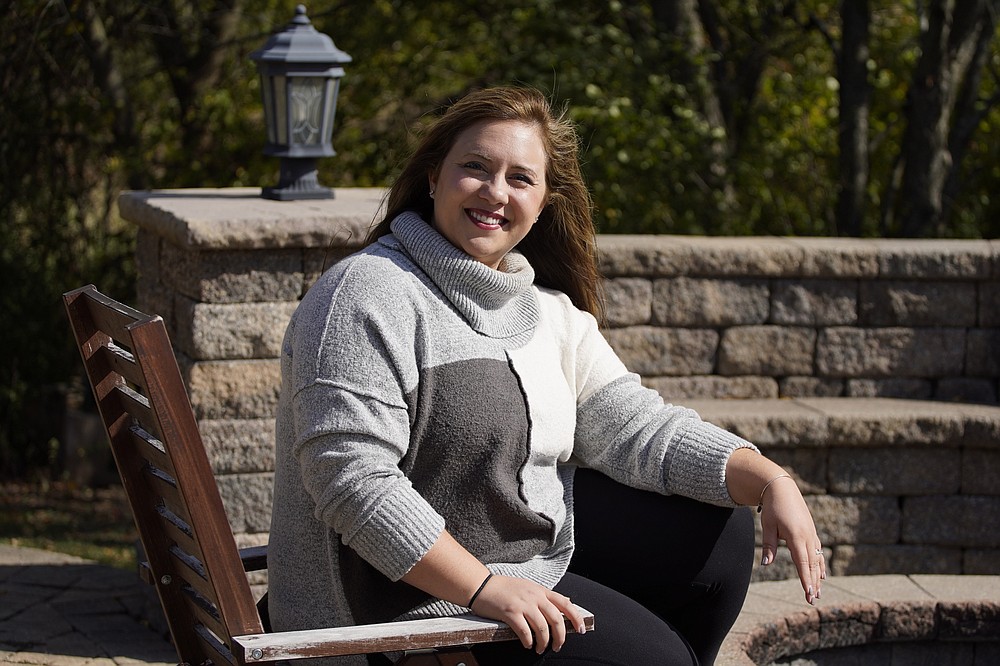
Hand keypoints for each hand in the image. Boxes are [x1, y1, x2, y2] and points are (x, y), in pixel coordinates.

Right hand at [471, 575, 586, 652]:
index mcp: (540, 590)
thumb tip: (561, 606)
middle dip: (560, 637)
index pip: (565, 603)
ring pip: (542, 628)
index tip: (581, 630)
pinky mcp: (510, 613)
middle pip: (556, 619)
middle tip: (557, 646)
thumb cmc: (504, 588)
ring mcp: (522, 604)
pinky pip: (525, 632)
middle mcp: (534, 596)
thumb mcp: (527, 587)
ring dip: (543, 643)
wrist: (482, 585)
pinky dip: (528, 641)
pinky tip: (527, 644)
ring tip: (539, 648)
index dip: (576, 618)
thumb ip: (542, 596)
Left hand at [758, 475, 825, 603]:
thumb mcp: (768, 526)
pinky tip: (822, 575)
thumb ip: (769, 546)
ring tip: (818, 592)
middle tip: (813, 599)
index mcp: (797, 537)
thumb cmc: (773, 507)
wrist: (783, 488)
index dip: (806, 579)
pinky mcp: (811, 532)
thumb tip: (766, 564)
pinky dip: (820, 564)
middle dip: (813, 583)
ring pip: (817, 559)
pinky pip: (818, 552)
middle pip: (812, 564)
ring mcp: (811, 534)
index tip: (808, 593)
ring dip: (818, 576)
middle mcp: (808, 537)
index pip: (803, 563)